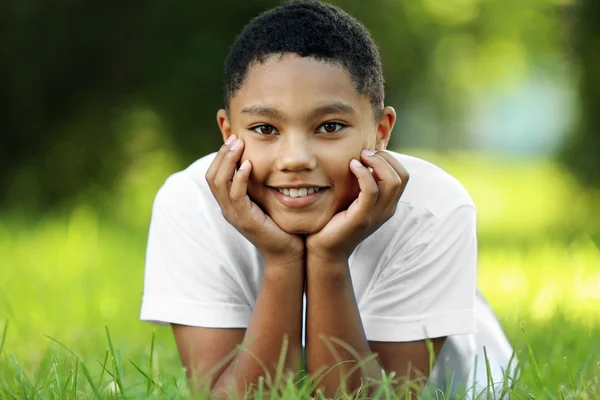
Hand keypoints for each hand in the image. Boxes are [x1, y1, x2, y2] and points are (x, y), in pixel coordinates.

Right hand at [205, 135, 304, 265]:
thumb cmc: (280, 225)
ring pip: (220, 183)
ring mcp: (234, 215)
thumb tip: (262, 161)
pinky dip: (240, 178)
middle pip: (212, 176)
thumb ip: (259, 184)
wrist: (287, 253)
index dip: (221, 156)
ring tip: (238, 145)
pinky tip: (248, 165)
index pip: (214, 175)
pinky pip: (236, 195)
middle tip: (234, 137)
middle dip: (222, 154)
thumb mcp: (266, 200)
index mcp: (230, 203)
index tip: (233, 139)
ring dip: (228, 161)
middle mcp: (227, 209)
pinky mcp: (245, 220)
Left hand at [306, 150, 408, 261]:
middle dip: (384, 158)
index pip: (402, 175)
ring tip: (359, 157)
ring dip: (376, 162)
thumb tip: (360, 158)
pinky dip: (364, 173)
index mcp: (387, 205)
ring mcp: (376, 215)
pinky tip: (352, 166)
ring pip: (391, 181)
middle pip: (401, 176)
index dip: (389, 159)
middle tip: (364, 153)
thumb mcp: (352, 199)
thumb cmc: (334, 221)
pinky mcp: (362, 218)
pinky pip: (371, 190)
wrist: (325, 250)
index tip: (369, 154)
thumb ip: (361, 184)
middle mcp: (386, 210)